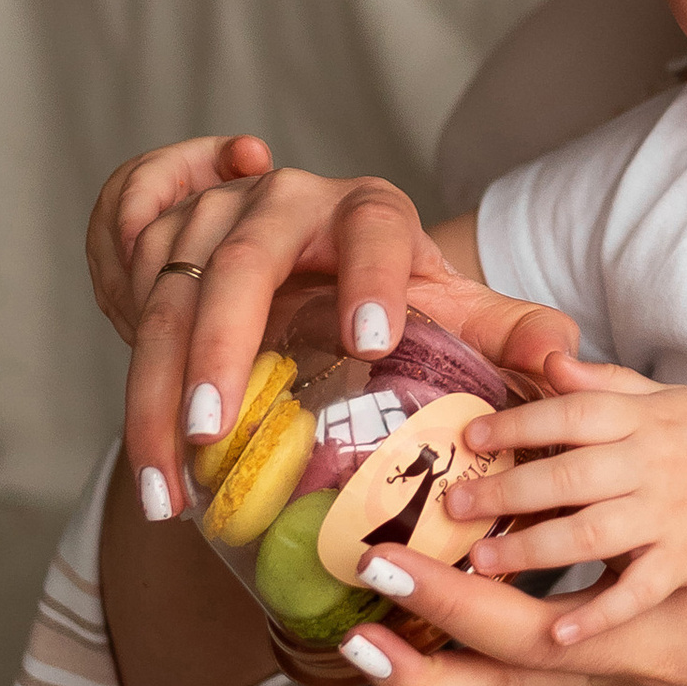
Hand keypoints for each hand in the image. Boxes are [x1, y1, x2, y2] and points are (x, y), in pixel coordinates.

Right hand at [98, 137, 576, 510]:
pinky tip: (140, 444)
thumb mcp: (447, 310)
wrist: (305, 259)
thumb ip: (505, 335)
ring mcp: (210, 213)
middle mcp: (282, 202)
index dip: (370, 276)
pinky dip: (118, 352)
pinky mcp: (156, 233)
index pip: (373, 227)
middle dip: (220, 346)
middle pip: (242, 262)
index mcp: (367, 211)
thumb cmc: (385, 295)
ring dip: (154, 388)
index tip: (371, 340)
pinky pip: (118, 269)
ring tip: (167, 484)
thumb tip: (568, 365)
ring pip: (167, 291)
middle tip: (214, 431)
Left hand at [451, 363, 686, 628]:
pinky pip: (637, 590)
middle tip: (454, 507)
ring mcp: (673, 513)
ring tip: (483, 561)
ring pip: (592, 532)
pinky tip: (556, 632)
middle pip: (570, 474)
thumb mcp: (669, 403)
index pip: (573, 412)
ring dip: (533, 549)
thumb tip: (549, 362)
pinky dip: (598, 613)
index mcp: (647, 417)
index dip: (519, 422)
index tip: (471, 437)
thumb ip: (607, 386)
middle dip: (507, 490)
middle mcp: (656, 461)